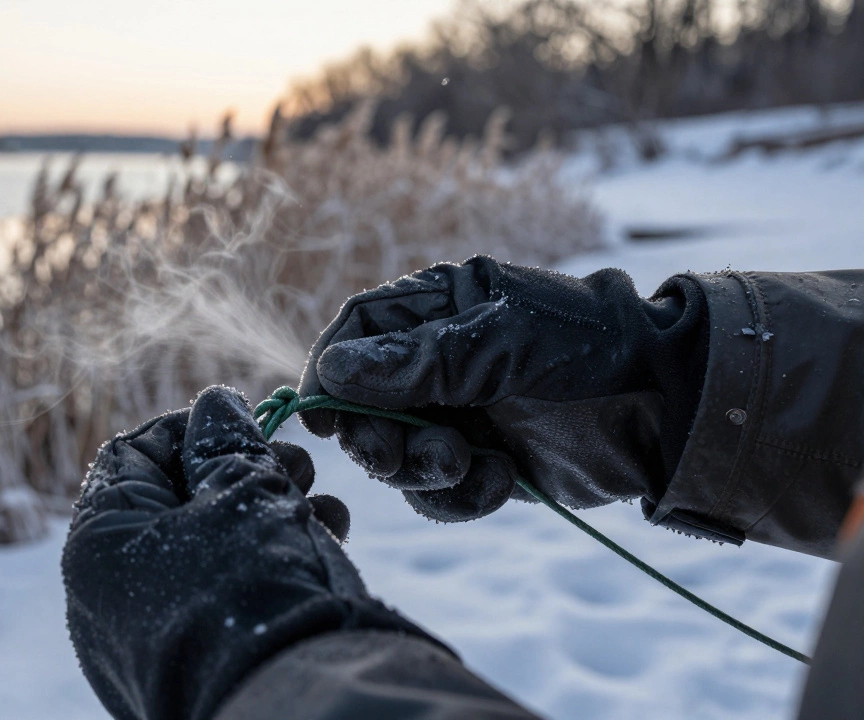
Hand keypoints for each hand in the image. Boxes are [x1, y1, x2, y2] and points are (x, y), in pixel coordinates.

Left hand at [63, 386, 432, 719]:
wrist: (297, 706)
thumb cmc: (255, 587)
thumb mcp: (244, 492)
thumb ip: (227, 439)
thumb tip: (214, 404)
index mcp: (97, 546)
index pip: (129, 456)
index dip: (191, 427)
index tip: (246, 421)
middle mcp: (107, 600)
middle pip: (173, 503)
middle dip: (242, 472)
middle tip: (298, 464)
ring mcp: (148, 644)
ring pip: (207, 552)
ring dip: (269, 515)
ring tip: (325, 507)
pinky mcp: (193, 672)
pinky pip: (223, 601)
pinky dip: (267, 568)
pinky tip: (325, 547)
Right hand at [299, 256, 705, 522]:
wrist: (670, 408)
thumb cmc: (590, 349)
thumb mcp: (503, 342)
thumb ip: (420, 359)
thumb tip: (335, 372)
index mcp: (442, 308)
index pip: (358, 332)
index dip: (330, 373)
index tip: (322, 418)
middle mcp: (439, 361)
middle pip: (365, 404)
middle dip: (377, 436)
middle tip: (396, 456)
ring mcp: (459, 414)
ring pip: (396, 453)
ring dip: (421, 469)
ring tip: (469, 463)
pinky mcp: (481, 463)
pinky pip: (437, 492)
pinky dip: (459, 496)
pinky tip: (501, 482)